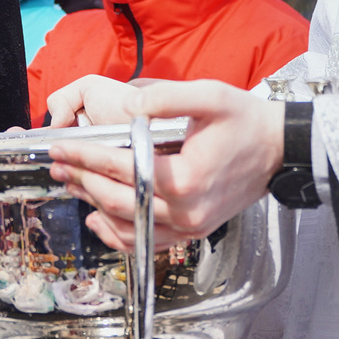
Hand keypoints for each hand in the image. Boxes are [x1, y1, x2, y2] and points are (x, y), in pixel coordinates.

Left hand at [48, 80, 286, 250]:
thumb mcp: (210, 95)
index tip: (59, 148)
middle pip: (118, 201)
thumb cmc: (247, 121)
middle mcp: (186, 210)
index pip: (121, 168)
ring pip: (128, 227)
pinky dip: (118, 234)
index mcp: (186, 178)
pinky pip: (146, 242)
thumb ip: (165, 97)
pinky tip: (98, 219)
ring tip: (72, 186)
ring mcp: (190, 226)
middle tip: (58, 165)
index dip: (84, 157)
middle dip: (82, 180)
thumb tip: (128, 104)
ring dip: (94, 207)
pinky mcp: (193, 232)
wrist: (281, 149)